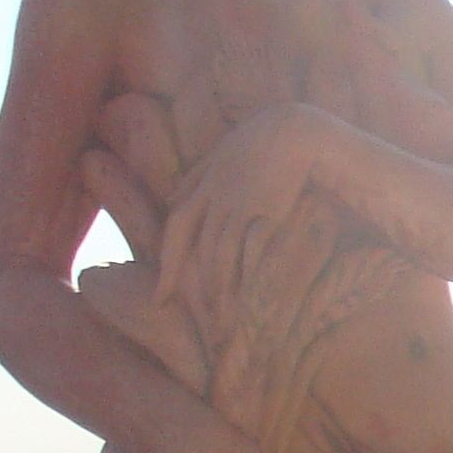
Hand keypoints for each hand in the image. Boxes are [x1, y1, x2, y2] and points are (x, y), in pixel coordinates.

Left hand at [156, 100, 329, 304]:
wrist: (292, 131)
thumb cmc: (256, 142)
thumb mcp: (216, 156)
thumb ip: (193, 178)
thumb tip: (171, 198)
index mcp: (200, 189)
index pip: (174, 232)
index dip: (168, 268)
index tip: (161, 298)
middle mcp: (215, 200)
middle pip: (199, 252)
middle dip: (193, 288)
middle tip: (195, 322)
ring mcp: (241, 207)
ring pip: (224, 256)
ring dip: (223, 291)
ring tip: (225, 319)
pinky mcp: (269, 212)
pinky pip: (253, 251)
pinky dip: (249, 275)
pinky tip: (251, 298)